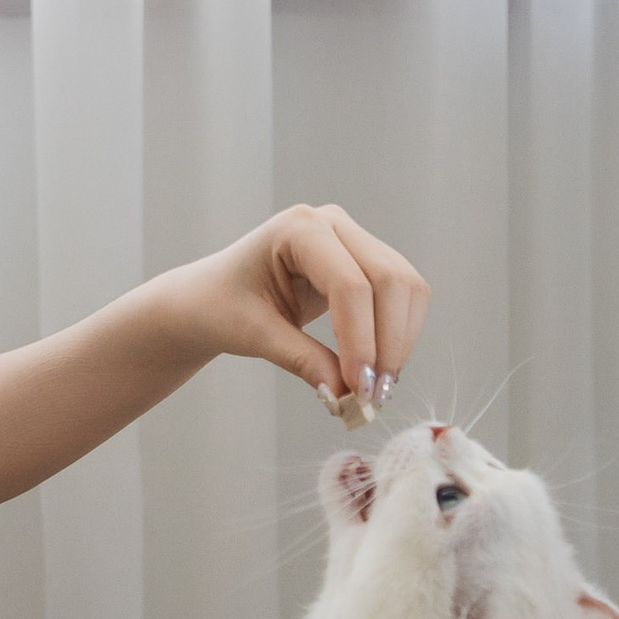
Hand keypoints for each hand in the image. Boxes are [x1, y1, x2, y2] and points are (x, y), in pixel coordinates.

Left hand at [174, 204, 428, 412]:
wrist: (212, 296)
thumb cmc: (221, 306)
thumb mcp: (254, 334)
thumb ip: (302, 360)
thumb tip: (346, 395)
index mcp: (298, 229)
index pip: (349, 284)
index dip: (361, 339)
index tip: (360, 389)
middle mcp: (332, 223)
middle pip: (389, 279)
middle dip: (388, 341)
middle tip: (376, 394)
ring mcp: (352, 238)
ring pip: (405, 286)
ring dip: (400, 340)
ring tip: (379, 388)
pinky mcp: (364, 260)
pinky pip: (401, 295)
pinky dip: (398, 333)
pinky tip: (380, 367)